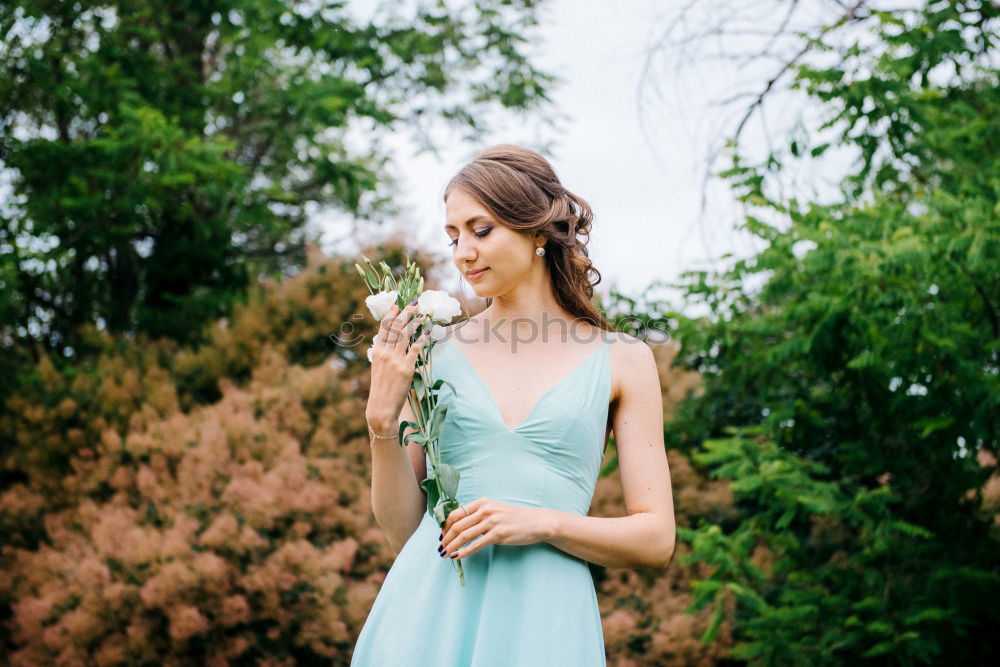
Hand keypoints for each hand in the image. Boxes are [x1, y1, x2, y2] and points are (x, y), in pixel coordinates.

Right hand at [365, 300, 430, 431]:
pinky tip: (427, 332)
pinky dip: (422, 339)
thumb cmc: (381, 388)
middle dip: (405, 313)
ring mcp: (396, 360)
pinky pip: (415, 349)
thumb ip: (384, 354)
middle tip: (413, 303)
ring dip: (415, 322)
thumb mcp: (378, 367)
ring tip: (422, 314)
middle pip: (396, 328)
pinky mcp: (406, 368)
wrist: (381, 407)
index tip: (396, 303)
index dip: (390, 314)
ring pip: (406, 335)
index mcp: (377, 351)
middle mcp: (385, 353)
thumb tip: (392, 342)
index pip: (383, 328)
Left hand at [439, 497, 551, 559]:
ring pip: (464, 535)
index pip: (456, 513)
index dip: (445, 526)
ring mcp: (492, 522)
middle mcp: (485, 510)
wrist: (536, 522)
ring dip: (451, 546)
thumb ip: (479, 514)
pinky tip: (457, 557)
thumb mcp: (495, 510)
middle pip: (457, 525)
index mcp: (482, 502)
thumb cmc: (514, 518)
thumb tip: (460, 526)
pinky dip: (464, 552)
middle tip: (440, 548)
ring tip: (445, 554)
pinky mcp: (498, 534)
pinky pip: (476, 545)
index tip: (441, 536)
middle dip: (445, 538)